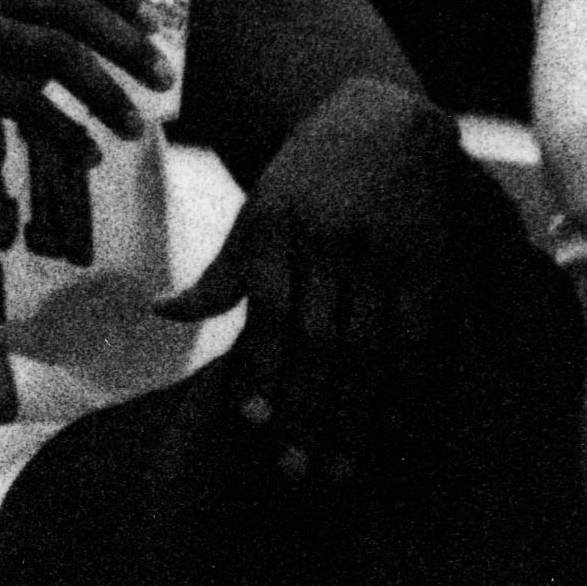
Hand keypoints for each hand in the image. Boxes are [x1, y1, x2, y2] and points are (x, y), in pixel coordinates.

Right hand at [0, 0, 168, 147]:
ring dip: (105, 95)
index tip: (158, 25)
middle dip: (127, 46)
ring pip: (57, 54)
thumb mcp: (1, 22)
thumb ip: (52, 20)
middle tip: (164, 78)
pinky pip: (26, 104)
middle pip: (73, 7)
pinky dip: (66, 134)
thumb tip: (136, 40)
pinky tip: (87, 157)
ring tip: (135, 127)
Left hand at [154, 75, 460, 485]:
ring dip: (353, 414)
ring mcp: (381, 251)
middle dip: (307, 407)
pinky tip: (393, 428)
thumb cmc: (308, 175)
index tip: (257, 420)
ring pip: (366, 348)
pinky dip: (404, 386)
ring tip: (338, 466)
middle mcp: (329, 237)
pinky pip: (415, 337)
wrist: (386, 117)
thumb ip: (222, 270)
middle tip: (296, 469)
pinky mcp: (425, 262)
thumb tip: (161, 312)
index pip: (269, 307)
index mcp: (277, 222)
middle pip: (319, 339)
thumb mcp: (258, 211)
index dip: (264, 365)